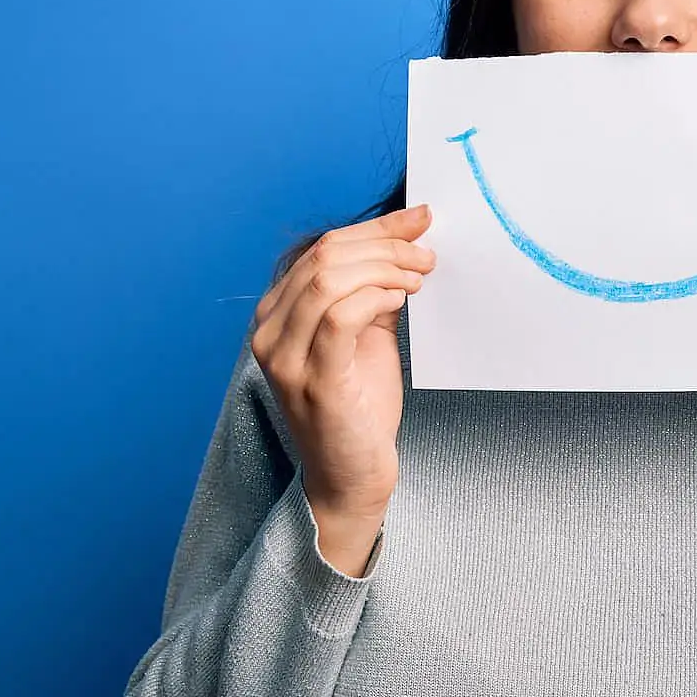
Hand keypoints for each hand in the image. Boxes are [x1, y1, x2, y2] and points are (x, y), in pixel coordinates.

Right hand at [248, 204, 435, 521]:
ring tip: (419, 277)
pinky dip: (375, 297)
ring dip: (385, 268)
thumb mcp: (367, 337)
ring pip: (329, 280)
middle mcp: (270, 332)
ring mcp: (285, 357)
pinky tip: (401, 299)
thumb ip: (374, 291)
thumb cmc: (358, 410)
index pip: (322, 250)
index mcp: (277, 315)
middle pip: (325, 257)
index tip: (419, 220)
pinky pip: (339, 316)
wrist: (351, 477)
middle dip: (384, 245)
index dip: (375, 228)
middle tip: (426, 254)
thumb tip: (407, 241)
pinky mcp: (312, 380)